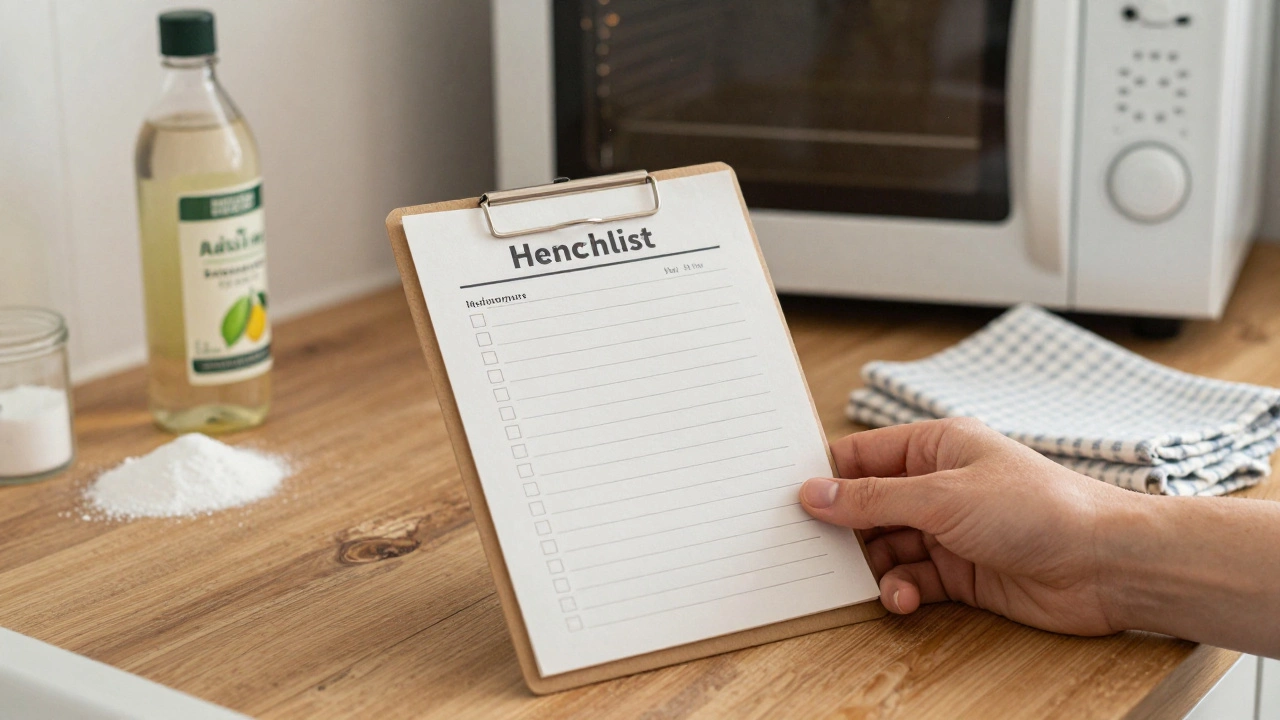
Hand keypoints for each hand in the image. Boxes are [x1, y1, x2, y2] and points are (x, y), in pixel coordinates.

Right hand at [801, 418, 1134, 635]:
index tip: (790, 501)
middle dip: (843, 530)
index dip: (826, 478)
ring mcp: (950, 530)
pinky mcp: (963, 573)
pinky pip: (912, 579)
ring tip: (868, 579)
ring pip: (886, 548)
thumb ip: (873, 499)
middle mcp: (939, 486)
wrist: (1106, 565)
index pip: (862, 456)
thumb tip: (813, 494)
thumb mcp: (942, 496)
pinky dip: (901, 590)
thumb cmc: (1040, 509)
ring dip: (873, 567)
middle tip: (813, 551)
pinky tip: (904, 597)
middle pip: (868, 506)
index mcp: (935, 446)